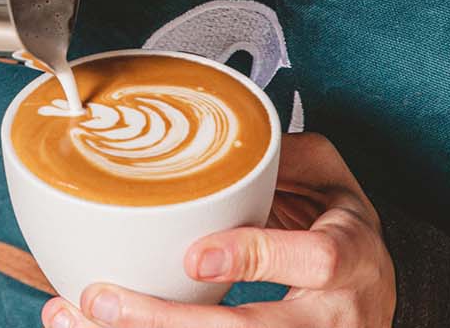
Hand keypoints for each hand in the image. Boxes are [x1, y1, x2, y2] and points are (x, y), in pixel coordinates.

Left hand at [42, 133, 396, 327]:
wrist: (374, 300)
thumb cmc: (344, 236)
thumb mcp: (334, 185)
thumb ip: (286, 158)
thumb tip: (229, 140)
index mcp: (346, 262)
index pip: (311, 260)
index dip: (253, 257)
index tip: (194, 257)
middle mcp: (325, 319)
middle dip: (167, 323)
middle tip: (104, 301)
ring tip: (75, 320)